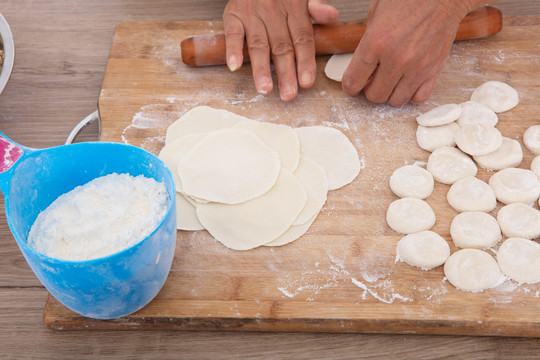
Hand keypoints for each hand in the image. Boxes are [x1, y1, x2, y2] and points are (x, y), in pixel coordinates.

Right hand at [223, 0, 337, 100]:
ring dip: (261, 68)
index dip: (305, 61)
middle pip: (282, 46)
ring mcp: (252, 13)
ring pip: (259, 44)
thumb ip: (316, 8)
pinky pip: (233, 33)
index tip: (307, 81)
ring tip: (265, 88)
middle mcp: (273, 11)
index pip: (302, 38)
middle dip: (286, 72)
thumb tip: (331, 16)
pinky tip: (235, 65)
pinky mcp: (233, 14)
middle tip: (289, 93)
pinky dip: (233, 49)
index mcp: (294, 8)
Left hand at [342, 0, 489, 106]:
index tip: (352, 84)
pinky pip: (419, 97)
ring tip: (390, 80)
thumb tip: (361, 66)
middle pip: (374, 95)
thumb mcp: (376, 14)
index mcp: (377, 43)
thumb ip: (366, 43)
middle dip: (369, 89)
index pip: (354, 81)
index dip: (350, 86)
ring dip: (390, 93)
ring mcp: (417, 67)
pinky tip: (407, 81)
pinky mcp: (434, 70)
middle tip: (372, 79)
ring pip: (395, 100)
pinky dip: (411, 93)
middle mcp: (397, 59)